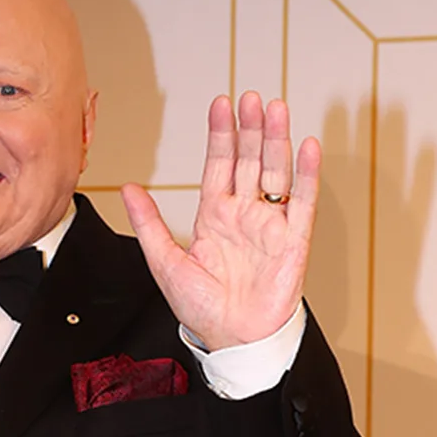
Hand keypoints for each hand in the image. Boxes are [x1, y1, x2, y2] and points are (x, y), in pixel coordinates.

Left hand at [120, 91, 319, 349]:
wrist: (235, 340)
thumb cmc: (202, 310)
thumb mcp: (165, 263)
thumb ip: (150, 224)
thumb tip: (128, 188)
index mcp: (215, 217)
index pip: (219, 165)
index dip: (220, 135)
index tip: (221, 104)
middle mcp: (245, 214)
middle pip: (250, 160)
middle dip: (249, 128)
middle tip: (251, 96)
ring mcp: (271, 224)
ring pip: (277, 172)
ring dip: (276, 139)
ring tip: (275, 108)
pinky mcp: (295, 240)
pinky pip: (303, 201)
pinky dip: (307, 174)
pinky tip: (308, 147)